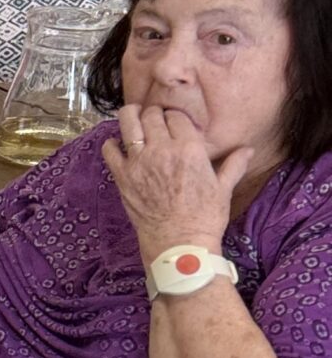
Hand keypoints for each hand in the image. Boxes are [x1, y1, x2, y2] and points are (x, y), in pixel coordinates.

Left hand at [100, 102, 247, 264]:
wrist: (179, 244)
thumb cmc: (204, 218)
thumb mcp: (223, 189)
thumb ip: (234, 165)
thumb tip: (248, 149)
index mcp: (189, 149)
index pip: (176, 116)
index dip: (175, 116)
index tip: (174, 121)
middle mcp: (162, 150)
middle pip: (152, 115)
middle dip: (154, 114)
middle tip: (155, 120)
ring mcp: (139, 162)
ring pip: (128, 123)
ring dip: (130, 116)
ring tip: (134, 117)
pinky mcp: (122, 176)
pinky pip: (110, 150)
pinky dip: (112, 144)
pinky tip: (118, 146)